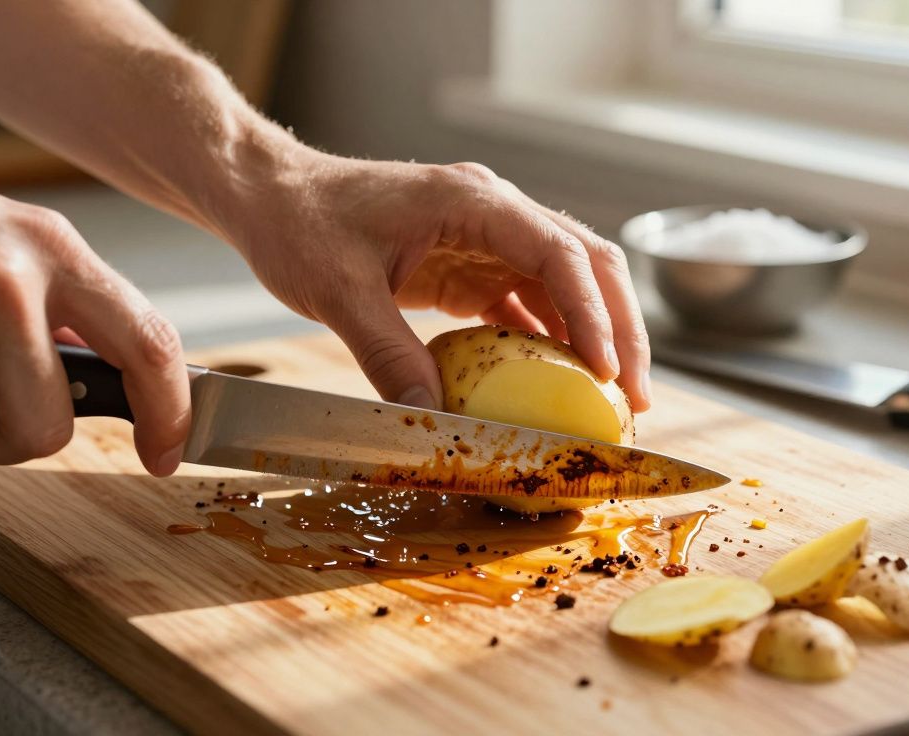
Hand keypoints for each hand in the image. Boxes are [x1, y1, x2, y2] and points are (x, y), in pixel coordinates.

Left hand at [214, 148, 651, 412]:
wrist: (274, 196)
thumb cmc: (301, 225)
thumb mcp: (338, 291)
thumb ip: (387, 352)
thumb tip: (432, 417)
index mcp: (472, 200)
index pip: (557, 252)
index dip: (592, 312)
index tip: (607, 371)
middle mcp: (493, 212)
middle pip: (585, 264)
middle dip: (620, 329)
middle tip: (635, 396)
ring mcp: (486, 238)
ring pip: (566, 285)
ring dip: (594, 339)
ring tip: (612, 402)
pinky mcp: (470, 265)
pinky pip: (526, 303)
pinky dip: (550, 342)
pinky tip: (558, 385)